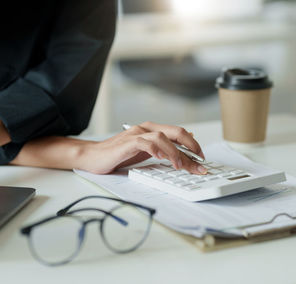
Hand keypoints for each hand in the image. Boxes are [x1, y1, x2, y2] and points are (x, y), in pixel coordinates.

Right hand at [80, 121, 206, 174]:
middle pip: (176, 132)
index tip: (202, 159)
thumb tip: (184, 146)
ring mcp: (136, 134)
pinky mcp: (126, 143)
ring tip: (181, 166)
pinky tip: (161, 157)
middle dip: (191, 147)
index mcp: (152, 130)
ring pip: (163, 137)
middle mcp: (146, 129)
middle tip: (200, 161)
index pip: (179, 134)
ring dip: (175, 152)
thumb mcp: (145, 152)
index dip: (193, 145)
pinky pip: (144, 142)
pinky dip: (155, 149)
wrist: (92, 156)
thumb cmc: (118, 155)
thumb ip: (162, 148)